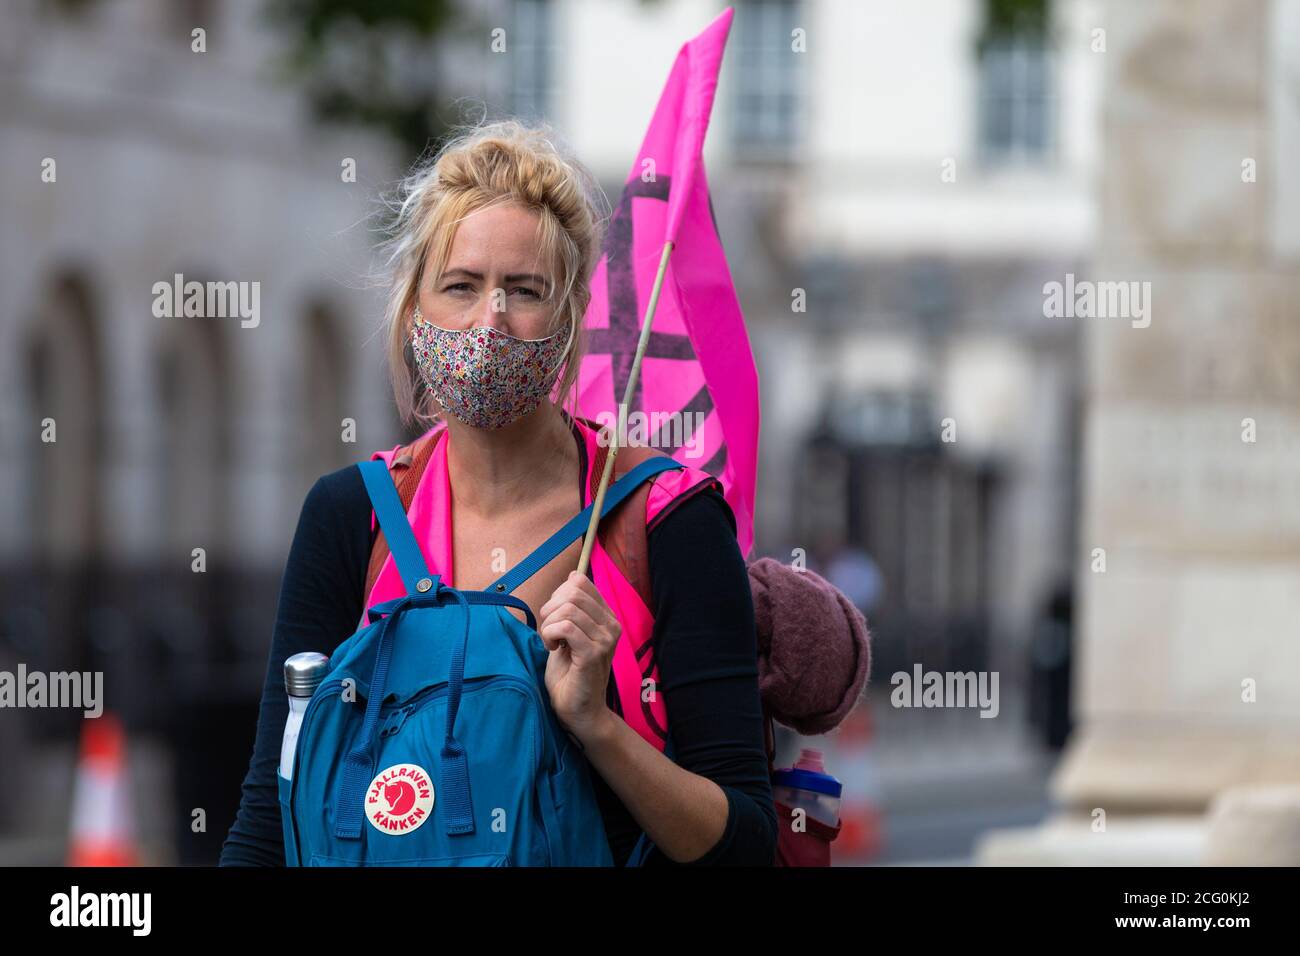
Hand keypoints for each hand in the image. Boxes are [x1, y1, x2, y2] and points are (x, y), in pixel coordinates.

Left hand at [537, 570, 620, 740]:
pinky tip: (552, 648)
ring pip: (568, 608)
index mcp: (606, 617)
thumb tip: (574, 575)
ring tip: (551, 642)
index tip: (554, 619)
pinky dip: (550, 634)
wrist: (578, 712)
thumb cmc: (570, 675)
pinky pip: (566, 627)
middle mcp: (611, 625)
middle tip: (549, 632)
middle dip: (550, 608)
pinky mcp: (593, 654)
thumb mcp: (569, 634)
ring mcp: (605, 639)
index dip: (558, 596)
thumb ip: (571, 607)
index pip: (580, 582)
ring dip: (549, 624)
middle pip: (572, 591)